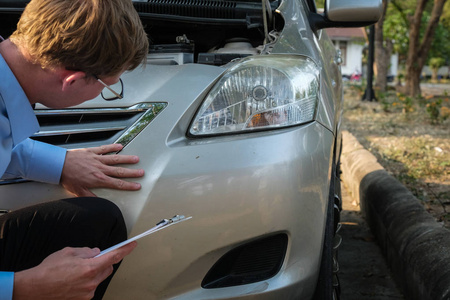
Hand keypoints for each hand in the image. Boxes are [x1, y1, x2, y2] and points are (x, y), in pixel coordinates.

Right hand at [13, 242, 136, 299]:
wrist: (34, 288)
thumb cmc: (49, 270)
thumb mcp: (68, 252)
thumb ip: (86, 251)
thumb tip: (96, 252)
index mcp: (89, 267)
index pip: (114, 256)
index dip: (125, 250)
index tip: (132, 245)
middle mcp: (91, 281)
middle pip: (108, 268)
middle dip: (104, 261)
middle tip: (92, 258)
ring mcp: (88, 292)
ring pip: (100, 278)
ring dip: (94, 272)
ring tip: (77, 270)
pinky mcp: (83, 299)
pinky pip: (91, 286)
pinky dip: (87, 281)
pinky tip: (74, 279)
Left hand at [61, 144, 143, 196]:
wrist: (58, 165)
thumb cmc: (68, 178)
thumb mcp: (78, 191)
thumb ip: (90, 197)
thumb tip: (99, 203)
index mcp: (98, 180)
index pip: (117, 184)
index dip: (128, 185)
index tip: (137, 186)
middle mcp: (100, 169)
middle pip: (120, 171)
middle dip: (132, 173)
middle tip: (142, 172)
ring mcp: (97, 159)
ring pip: (115, 159)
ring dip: (126, 159)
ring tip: (136, 159)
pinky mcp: (92, 152)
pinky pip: (105, 149)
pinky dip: (113, 147)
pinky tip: (120, 146)